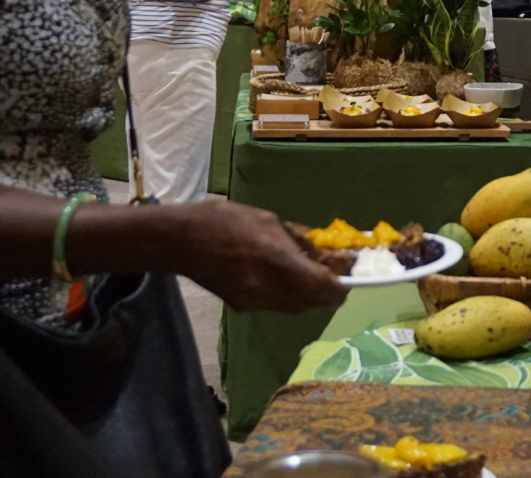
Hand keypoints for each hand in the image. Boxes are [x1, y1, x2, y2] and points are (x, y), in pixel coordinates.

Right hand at [173, 200, 346, 312]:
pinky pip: (275, 306)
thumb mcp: (268, 221)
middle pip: (311, 303)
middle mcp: (266, 287)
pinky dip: (288, 297)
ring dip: (309, 298)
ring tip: (313, 278)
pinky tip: (283, 279)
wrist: (181, 241)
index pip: (321, 287)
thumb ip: (296, 240)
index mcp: (275, 260)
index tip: (349, 280)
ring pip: (294, 309)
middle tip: (335, 279)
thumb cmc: (225, 220)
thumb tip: (320, 251)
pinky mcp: (241, 307)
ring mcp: (252, 301)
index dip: (340, 288)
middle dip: (327, 295)